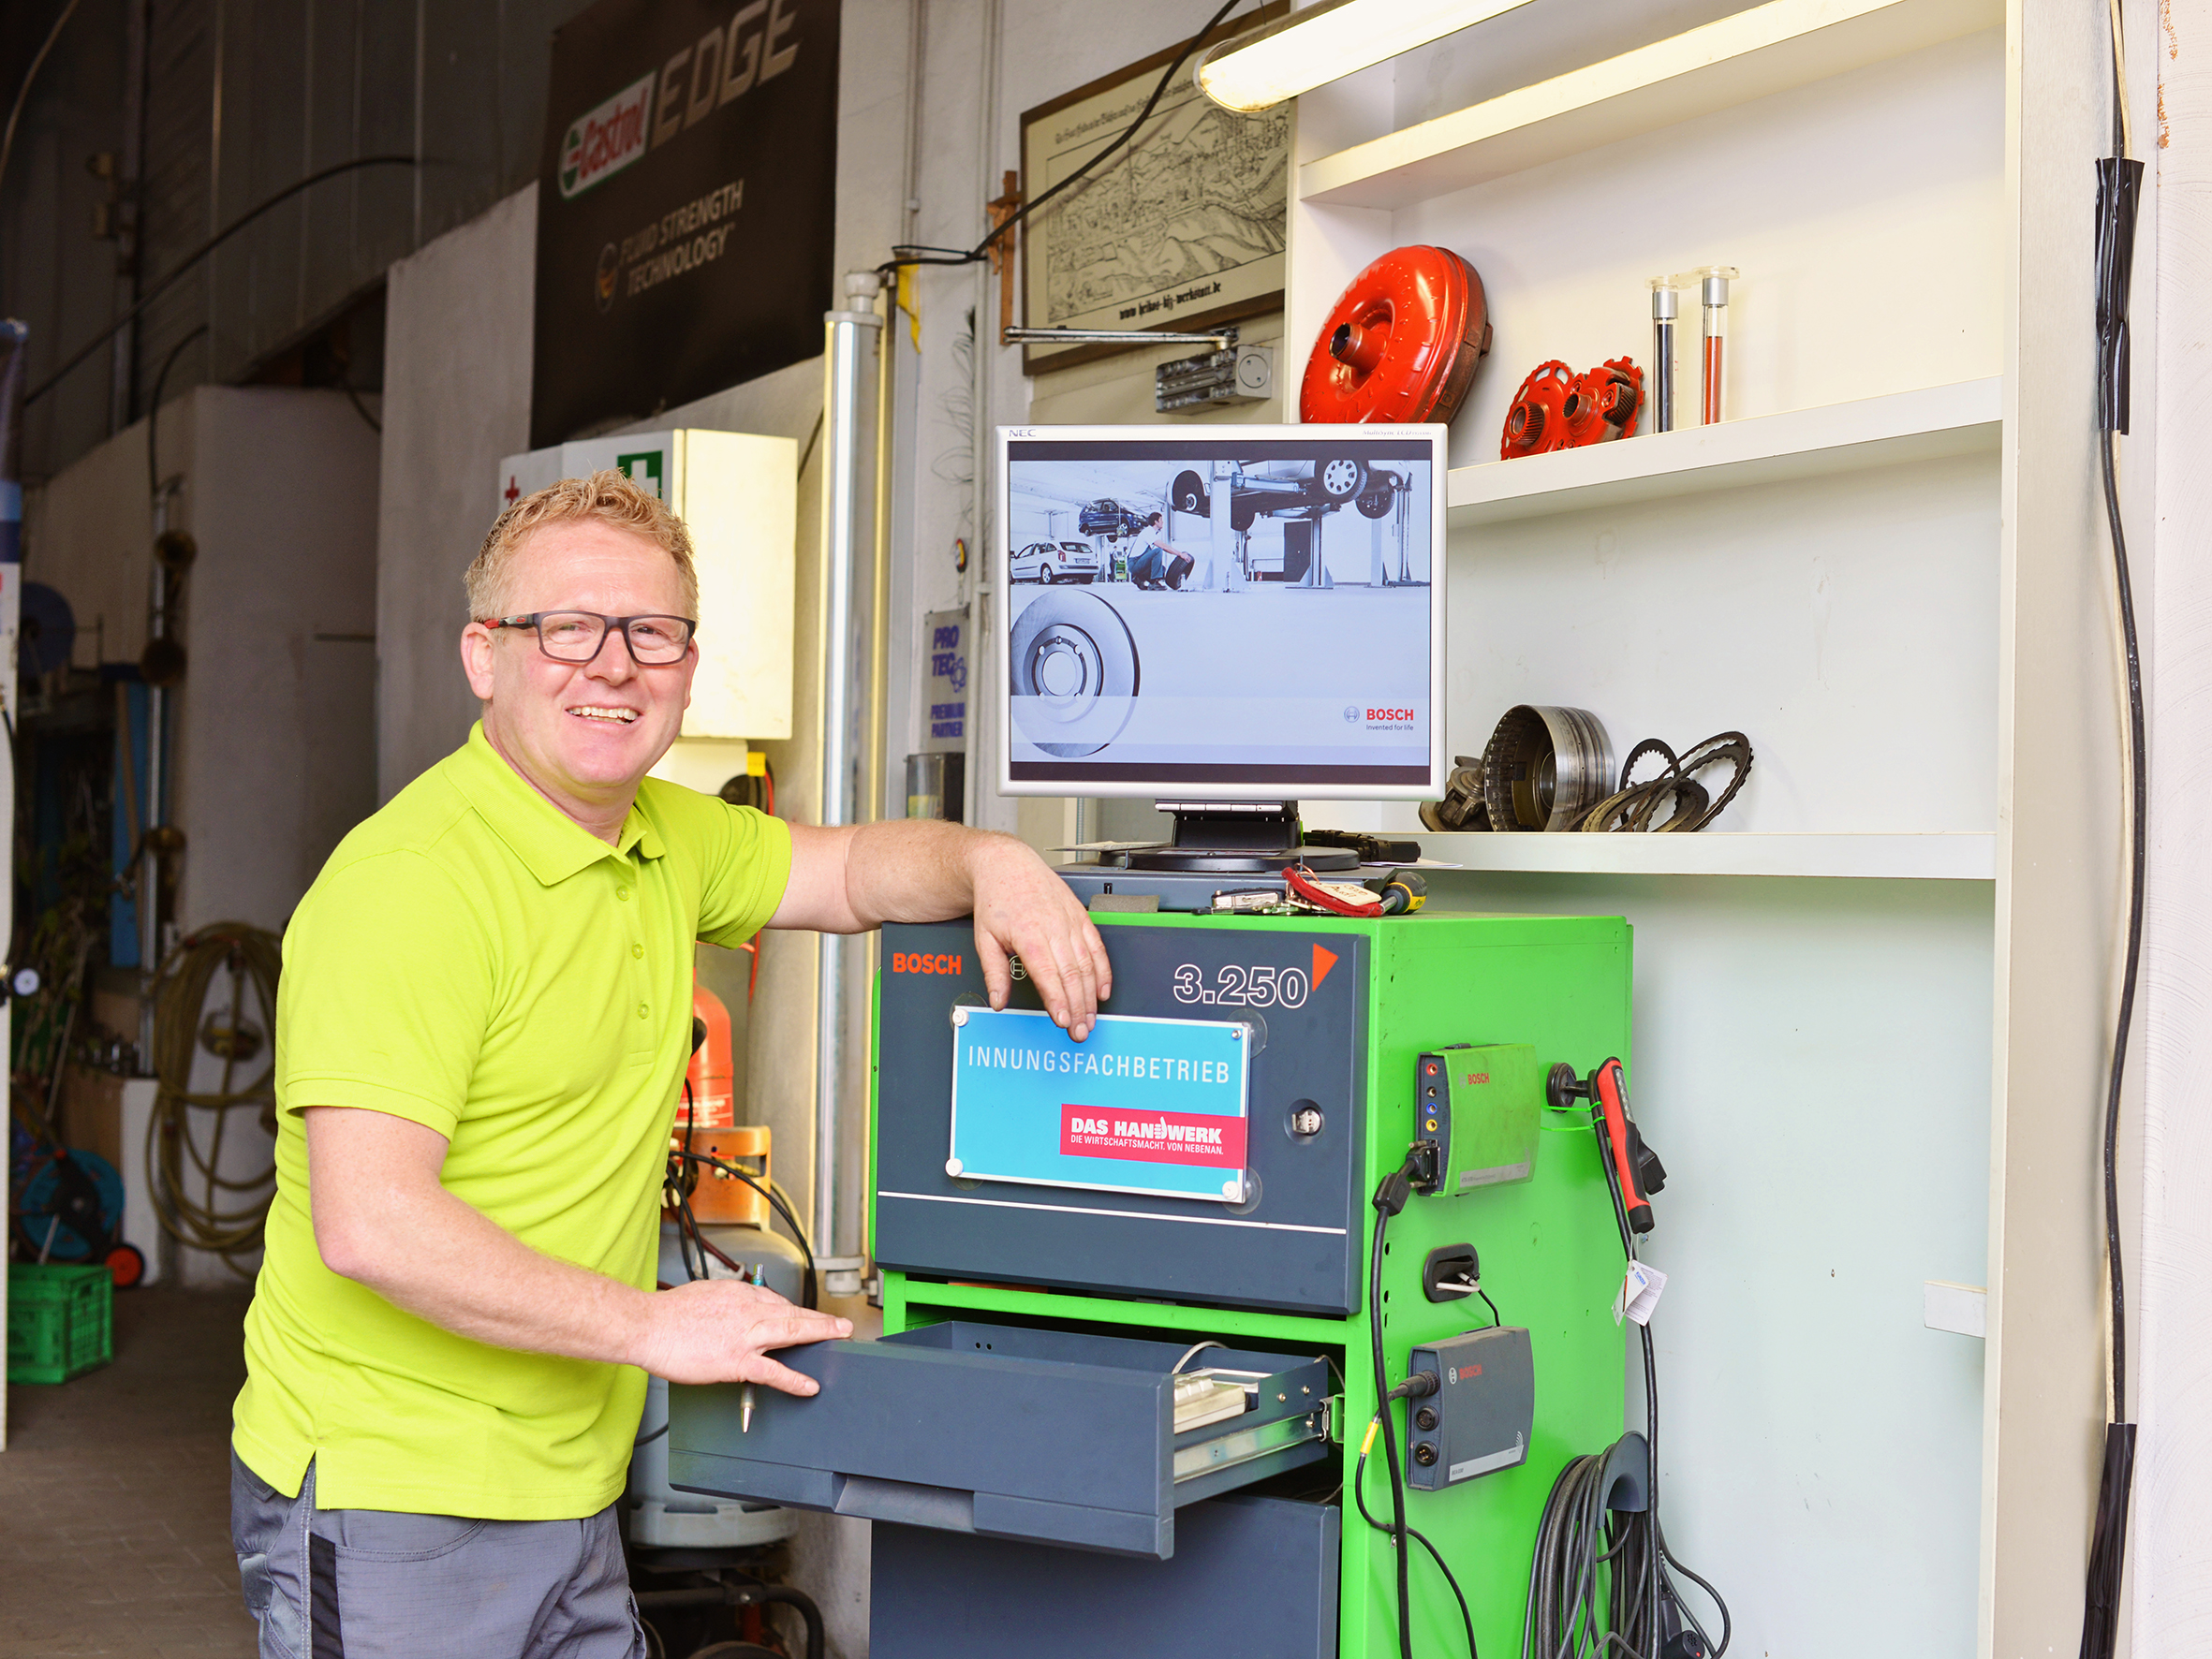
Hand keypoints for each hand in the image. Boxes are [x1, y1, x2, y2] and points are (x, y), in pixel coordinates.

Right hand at [636, 1279, 851, 1388]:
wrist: (648, 1326)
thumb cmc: (668, 1314)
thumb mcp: (705, 1294)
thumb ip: (725, 1302)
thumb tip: (733, 1310)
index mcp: (740, 1294)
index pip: (776, 1302)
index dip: (794, 1312)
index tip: (804, 1318)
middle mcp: (748, 1310)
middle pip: (793, 1313)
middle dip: (820, 1318)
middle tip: (841, 1323)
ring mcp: (745, 1336)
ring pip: (792, 1332)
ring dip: (821, 1334)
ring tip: (840, 1338)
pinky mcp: (737, 1361)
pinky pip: (773, 1371)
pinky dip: (794, 1379)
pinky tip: (809, 1386)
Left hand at [969, 835, 1112, 1038]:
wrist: (1007, 865)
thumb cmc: (996, 899)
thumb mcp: (985, 938)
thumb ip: (994, 972)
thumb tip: (998, 1000)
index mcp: (1029, 935)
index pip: (1048, 975)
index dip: (1058, 1001)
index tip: (1062, 1021)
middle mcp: (1053, 928)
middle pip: (1072, 975)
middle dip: (1078, 1007)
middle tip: (1080, 1031)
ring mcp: (1070, 922)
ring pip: (1087, 965)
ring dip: (1091, 995)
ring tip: (1091, 1018)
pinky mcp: (1081, 917)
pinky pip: (1097, 948)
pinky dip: (1103, 971)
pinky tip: (1103, 990)